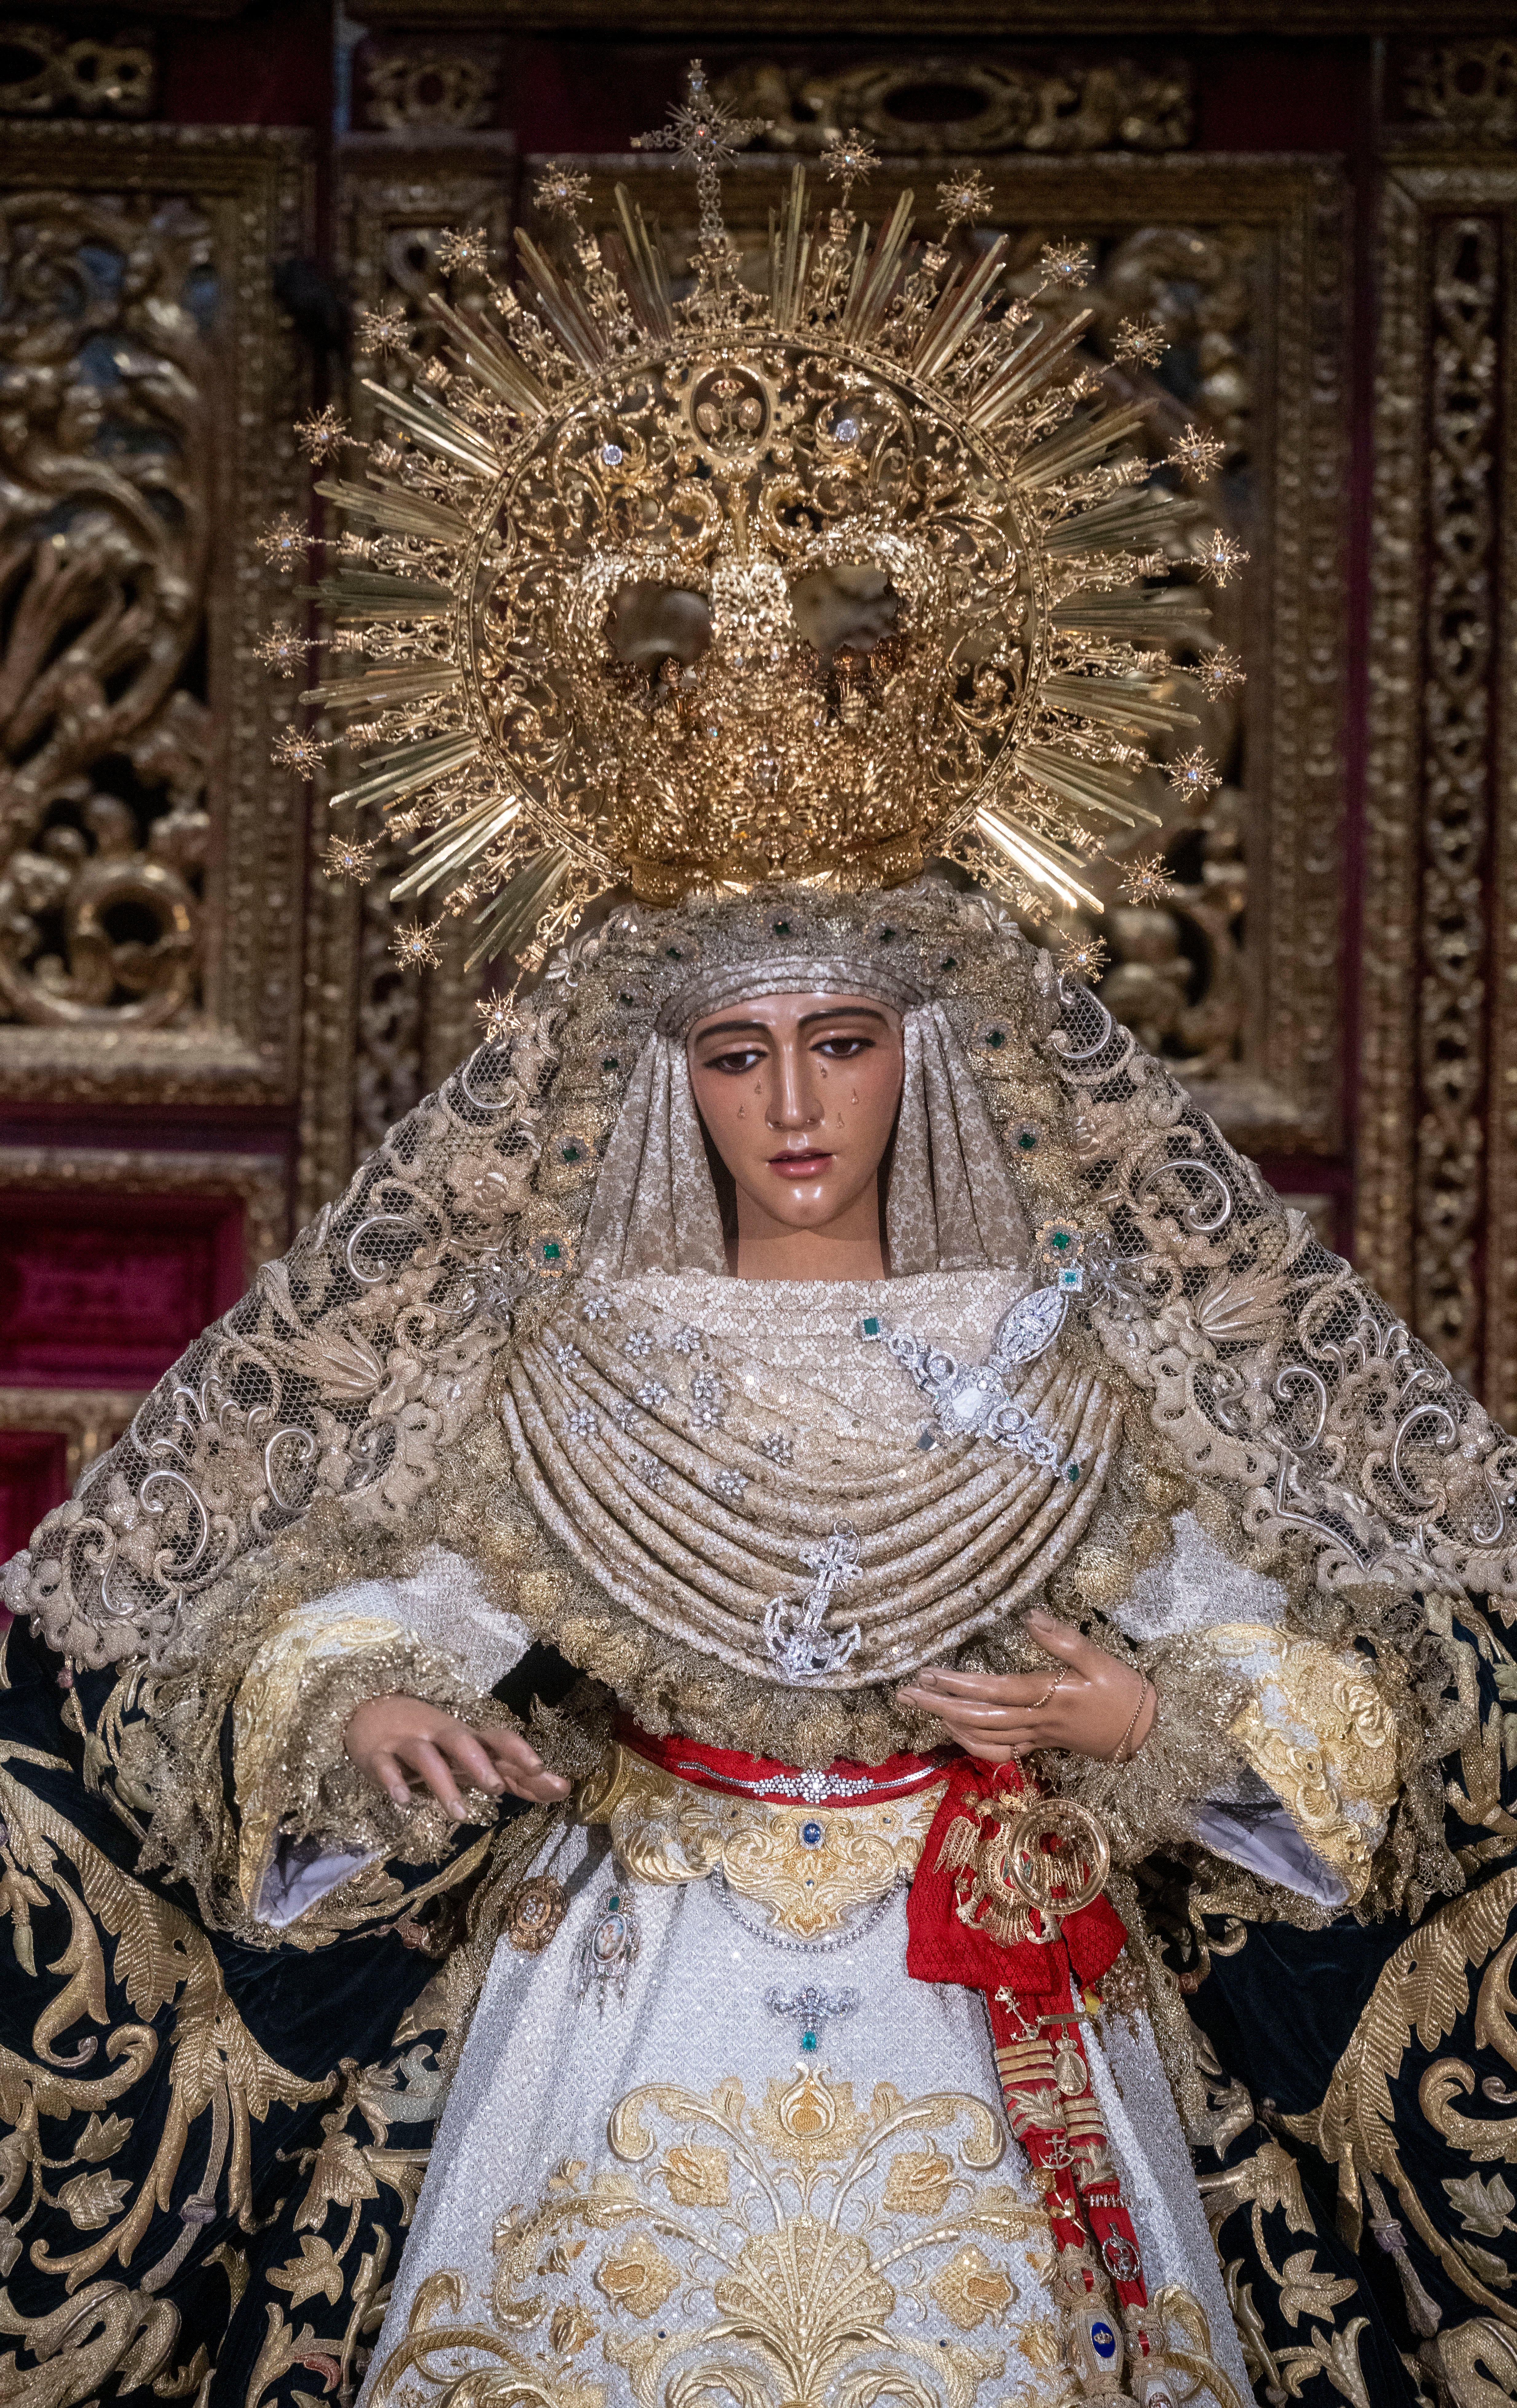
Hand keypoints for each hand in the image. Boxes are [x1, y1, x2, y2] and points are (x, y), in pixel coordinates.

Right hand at [344, 1694, 571, 1818]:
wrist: (372, 1713)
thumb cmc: (435, 1742)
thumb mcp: (473, 1758)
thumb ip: (514, 1776)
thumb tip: (562, 1789)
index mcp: (467, 1738)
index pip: (497, 1739)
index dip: (519, 1752)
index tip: (542, 1768)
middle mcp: (441, 1736)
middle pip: (462, 1742)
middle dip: (480, 1762)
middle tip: (496, 1788)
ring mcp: (409, 1743)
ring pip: (427, 1758)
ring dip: (443, 1784)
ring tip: (459, 1814)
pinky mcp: (379, 1754)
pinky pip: (386, 1767)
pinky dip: (394, 1782)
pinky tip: (403, 1801)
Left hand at [897, 1609, 1155, 1766]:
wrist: (1146, 1731)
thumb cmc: (1122, 1690)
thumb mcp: (1099, 1658)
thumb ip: (1063, 1639)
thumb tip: (1029, 1615)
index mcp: (1048, 1695)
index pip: (993, 1691)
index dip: (957, 1684)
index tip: (927, 1673)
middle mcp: (1035, 1720)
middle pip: (978, 1717)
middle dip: (938, 1705)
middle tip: (905, 1693)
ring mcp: (1036, 1736)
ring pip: (983, 1736)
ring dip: (947, 1722)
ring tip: (920, 1706)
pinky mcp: (1040, 1745)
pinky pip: (1000, 1751)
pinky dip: (973, 1744)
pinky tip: (956, 1731)